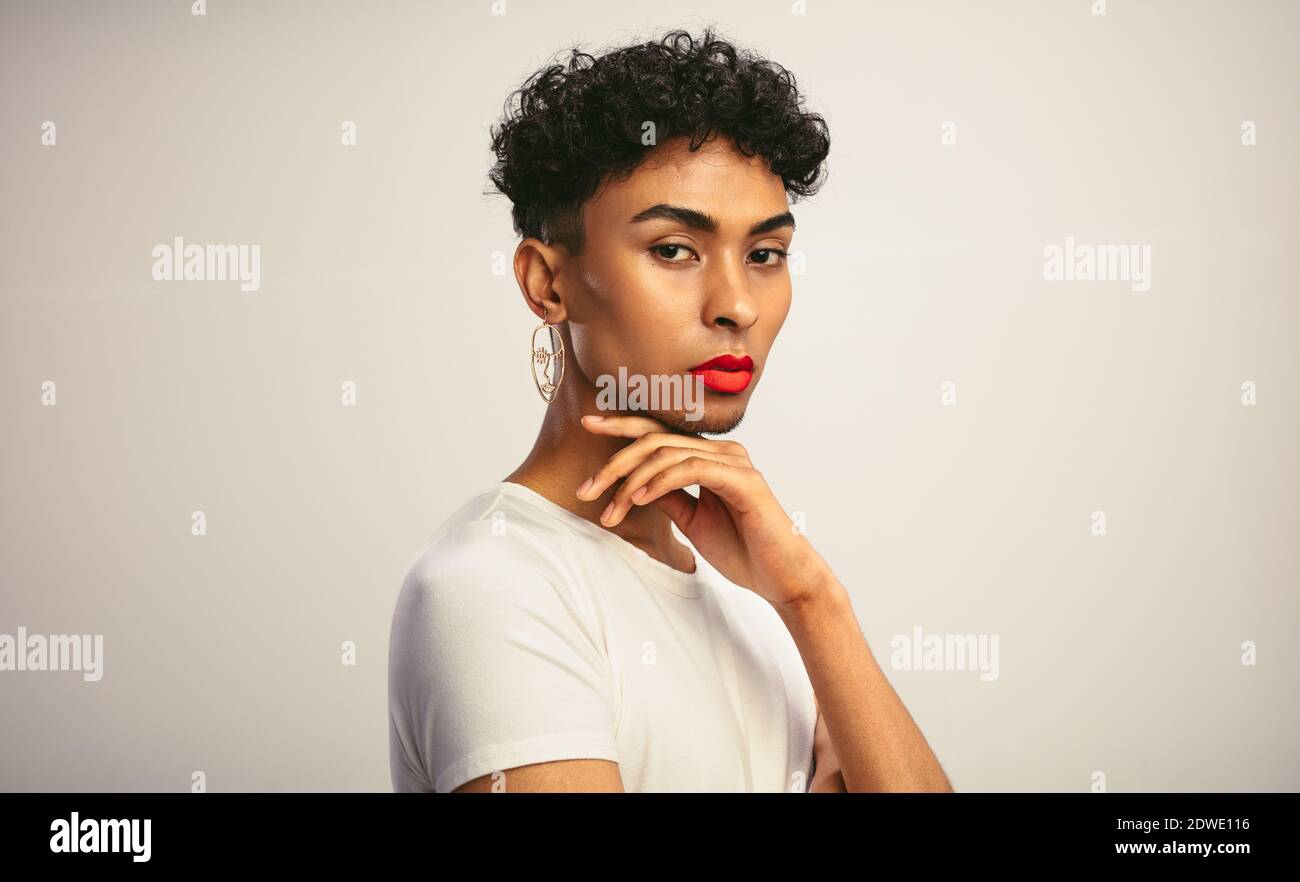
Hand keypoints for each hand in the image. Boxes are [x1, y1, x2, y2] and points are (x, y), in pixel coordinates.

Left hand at [576, 413, 830, 607]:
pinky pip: (691, 469)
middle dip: (614, 463)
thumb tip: (635, 483)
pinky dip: (660, 481)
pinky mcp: (743, 480)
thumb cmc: (742, 551)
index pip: (659, 433)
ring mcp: (733, 462)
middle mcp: (722, 452)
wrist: (780, 578)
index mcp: (709, 457)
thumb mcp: (692, 521)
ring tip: (610, 509)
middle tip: (586, 489)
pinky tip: (639, 498)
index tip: (587, 425)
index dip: (622, 426)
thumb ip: (669, 497)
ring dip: (631, 481)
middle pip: (655, 440)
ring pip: (667, 453)